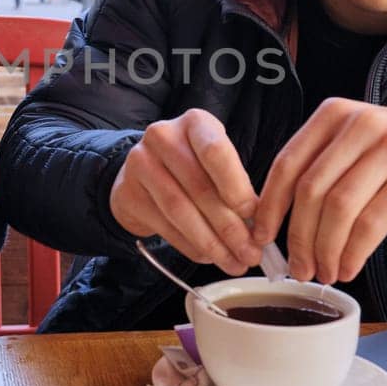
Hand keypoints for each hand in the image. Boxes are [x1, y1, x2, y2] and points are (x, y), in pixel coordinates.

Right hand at [108, 108, 260, 273]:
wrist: (142, 174)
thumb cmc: (191, 168)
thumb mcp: (216, 165)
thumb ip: (236, 189)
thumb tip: (259, 231)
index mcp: (194, 123)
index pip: (215, 151)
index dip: (236, 186)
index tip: (253, 216)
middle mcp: (163, 136)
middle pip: (199, 187)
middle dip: (230, 227)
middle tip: (251, 253)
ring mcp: (140, 163)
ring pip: (180, 210)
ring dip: (211, 242)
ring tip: (233, 262)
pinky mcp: (127, 192)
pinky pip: (164, 226)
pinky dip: (191, 246)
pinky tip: (207, 256)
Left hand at [252, 100, 386, 283]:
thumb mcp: (359, 144)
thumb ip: (321, 168)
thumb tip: (273, 222)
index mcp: (335, 113)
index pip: (287, 164)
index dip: (270, 207)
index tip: (262, 239)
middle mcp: (360, 123)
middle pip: (311, 191)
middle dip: (298, 238)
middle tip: (298, 269)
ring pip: (338, 209)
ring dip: (325, 250)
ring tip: (325, 273)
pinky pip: (371, 223)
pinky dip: (353, 252)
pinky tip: (349, 267)